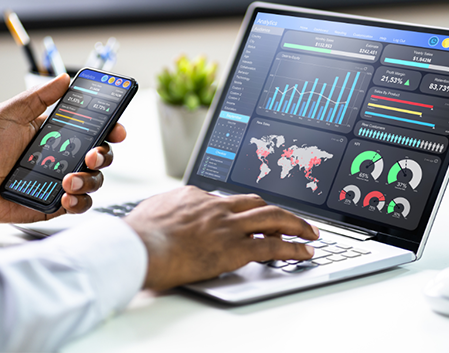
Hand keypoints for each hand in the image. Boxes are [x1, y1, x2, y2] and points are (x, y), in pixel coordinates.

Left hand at [0, 74, 125, 223]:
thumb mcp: (11, 114)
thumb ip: (38, 96)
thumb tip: (64, 79)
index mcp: (61, 135)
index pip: (95, 129)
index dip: (112, 128)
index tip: (116, 129)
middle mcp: (67, 157)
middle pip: (102, 155)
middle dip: (103, 155)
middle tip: (90, 156)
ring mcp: (64, 180)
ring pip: (95, 180)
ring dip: (88, 180)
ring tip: (67, 181)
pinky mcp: (58, 202)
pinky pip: (81, 203)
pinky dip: (79, 201)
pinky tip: (66, 197)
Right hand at [124, 186, 319, 290]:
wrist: (139, 247)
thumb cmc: (137, 235)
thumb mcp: (151, 211)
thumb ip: (167, 209)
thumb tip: (166, 213)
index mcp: (196, 197)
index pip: (227, 201)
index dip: (242, 211)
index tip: (249, 218)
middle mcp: (216, 207)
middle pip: (256, 202)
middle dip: (277, 210)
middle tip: (291, 219)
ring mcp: (227, 226)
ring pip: (272, 218)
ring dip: (295, 223)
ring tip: (310, 231)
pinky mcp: (234, 248)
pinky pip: (272, 246)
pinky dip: (293, 248)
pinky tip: (304, 251)